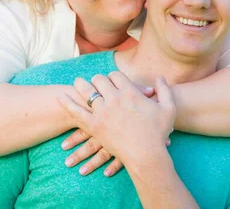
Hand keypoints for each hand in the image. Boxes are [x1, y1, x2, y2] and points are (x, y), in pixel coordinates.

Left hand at [59, 73, 174, 166]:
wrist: (147, 155)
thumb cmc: (158, 133)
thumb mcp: (168, 109)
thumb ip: (165, 90)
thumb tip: (160, 77)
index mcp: (130, 92)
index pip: (116, 75)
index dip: (114, 76)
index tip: (114, 80)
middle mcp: (114, 99)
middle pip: (100, 80)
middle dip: (98, 79)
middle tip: (96, 80)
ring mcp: (102, 112)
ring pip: (86, 91)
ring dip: (81, 84)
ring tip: (77, 82)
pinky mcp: (94, 126)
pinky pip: (76, 111)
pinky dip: (68, 103)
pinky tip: (60, 97)